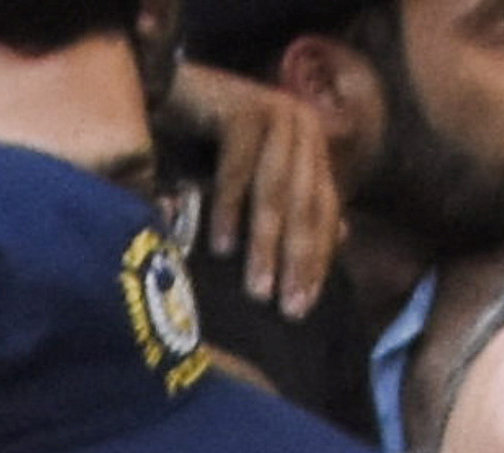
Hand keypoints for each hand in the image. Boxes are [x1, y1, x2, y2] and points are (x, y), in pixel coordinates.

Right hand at [168, 61, 341, 315]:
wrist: (161, 93)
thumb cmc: (204, 144)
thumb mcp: (255, 181)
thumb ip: (294, 203)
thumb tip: (342, 237)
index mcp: (312, 145)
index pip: (323, 209)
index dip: (316, 260)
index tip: (303, 305)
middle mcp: (303, 125)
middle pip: (304, 203)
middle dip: (296, 260)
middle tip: (287, 308)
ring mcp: (276, 112)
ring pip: (275, 191)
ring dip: (265, 245)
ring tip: (258, 288)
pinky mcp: (244, 108)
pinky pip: (239, 171)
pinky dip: (229, 211)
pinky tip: (222, 246)